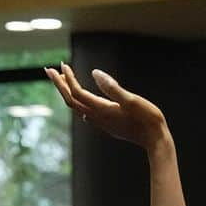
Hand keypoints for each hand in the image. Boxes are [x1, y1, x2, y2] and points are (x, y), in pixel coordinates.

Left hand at [46, 63, 170, 153]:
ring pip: (78, 108)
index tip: (62, 64)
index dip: (68, 78)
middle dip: (60, 85)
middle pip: (72, 101)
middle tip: (48, 70)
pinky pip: (88, 115)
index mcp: (103, 109)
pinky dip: (79, 105)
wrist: (157, 141)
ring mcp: (104, 123)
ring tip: (62, 81)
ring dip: (68, 94)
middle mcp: (99, 118)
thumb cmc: (148, 119)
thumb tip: (95, 73)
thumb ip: (112, 87)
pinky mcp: (110, 126)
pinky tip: (82, 104)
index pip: (78, 93)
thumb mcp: (132, 100)